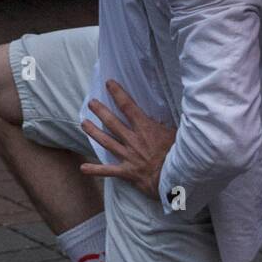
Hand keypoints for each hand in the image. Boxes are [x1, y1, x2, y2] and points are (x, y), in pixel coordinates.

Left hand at [80, 80, 176, 198]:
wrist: (174, 178)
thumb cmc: (177, 154)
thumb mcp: (175, 133)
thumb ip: (166, 122)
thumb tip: (168, 109)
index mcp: (145, 128)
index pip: (128, 107)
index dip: (118, 94)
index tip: (109, 83)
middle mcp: (132, 140)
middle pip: (112, 122)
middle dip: (100, 111)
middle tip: (91, 102)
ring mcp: (127, 156)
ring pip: (106, 142)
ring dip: (94, 132)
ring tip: (83, 123)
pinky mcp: (126, 171)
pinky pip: (108, 171)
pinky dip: (95, 170)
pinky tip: (83, 168)